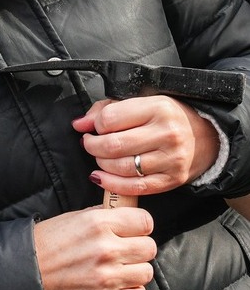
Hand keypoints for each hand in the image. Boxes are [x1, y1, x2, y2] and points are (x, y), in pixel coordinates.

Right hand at [33, 206, 156, 289]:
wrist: (24, 274)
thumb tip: (124, 212)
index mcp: (98, 223)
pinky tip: (116, 287)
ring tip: (117, 270)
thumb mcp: (71, 219)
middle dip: (138, 249)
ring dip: (135, 272)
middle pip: (149, 247)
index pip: (145, 221)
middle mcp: (106, 248)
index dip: (139, 226)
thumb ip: (102, 216)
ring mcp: (108, 276)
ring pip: (147, 272)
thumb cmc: (45, 244)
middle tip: (123, 252)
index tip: (132, 231)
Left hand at [73, 95, 219, 196]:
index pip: (110, 119)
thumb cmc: (169, 117)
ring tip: (100, 158)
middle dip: (92, 146)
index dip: (94, 125)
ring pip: (122, 167)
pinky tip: (102, 178)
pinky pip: (135, 187)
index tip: (92, 128)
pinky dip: (112, 184)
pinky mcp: (173, 179)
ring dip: (101, 164)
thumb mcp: (142, 102)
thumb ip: (107, 109)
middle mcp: (167, 134)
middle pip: (113, 145)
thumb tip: (80, 124)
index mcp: (158, 108)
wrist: (209, 137)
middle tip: (90, 144)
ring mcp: (171, 159)